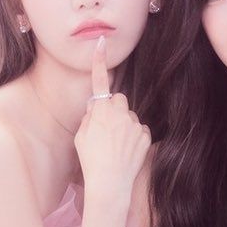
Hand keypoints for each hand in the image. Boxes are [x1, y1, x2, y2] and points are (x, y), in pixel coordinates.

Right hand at [74, 36, 150, 199]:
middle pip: (118, 100)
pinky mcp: (145, 135)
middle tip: (105, 128)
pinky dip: (133, 137)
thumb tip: (96, 107)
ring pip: (129, 117)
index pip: (100, 83)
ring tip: (114, 146)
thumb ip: (89, 117)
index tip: (101, 43)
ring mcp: (135, 124)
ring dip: (123, 125)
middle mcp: (120, 114)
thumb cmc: (90, 160)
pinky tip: (125, 151)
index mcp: (101, 112)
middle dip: (113, 109)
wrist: (109, 184)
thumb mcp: (80, 137)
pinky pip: (139, 130)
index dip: (99, 63)